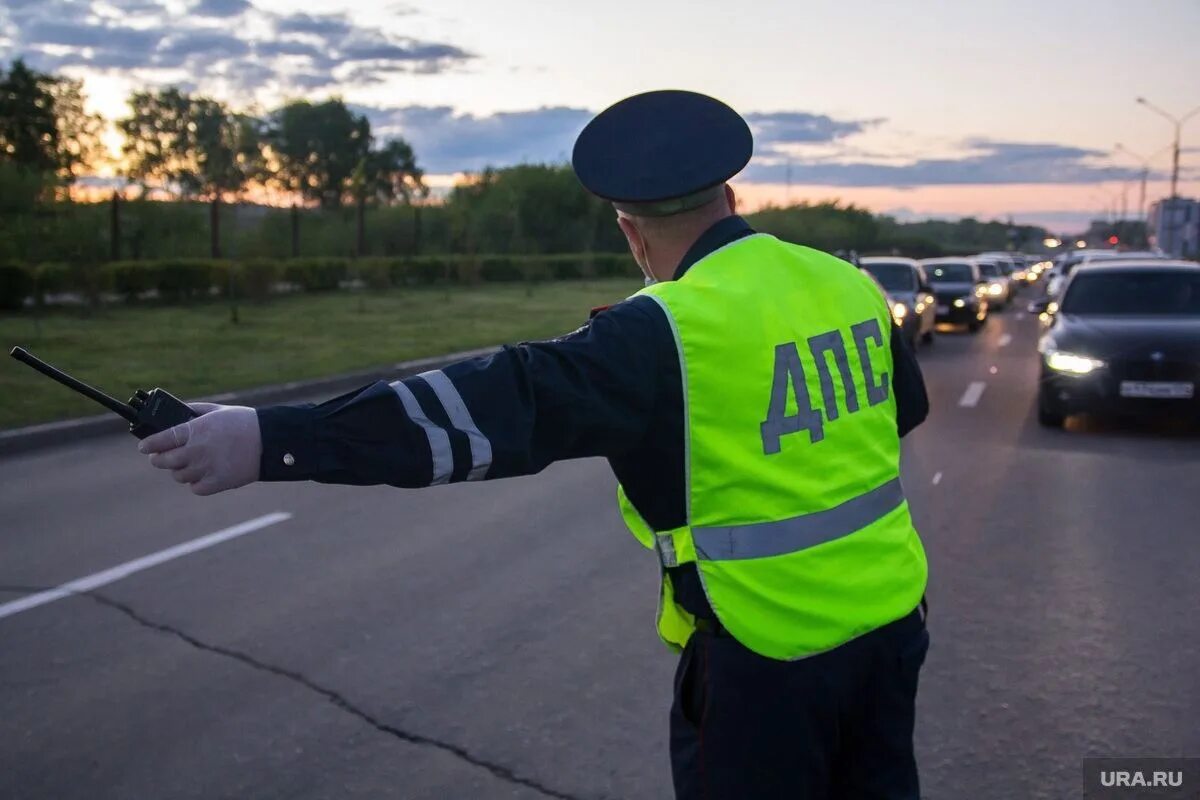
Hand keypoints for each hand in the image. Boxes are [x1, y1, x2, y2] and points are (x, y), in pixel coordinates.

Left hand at [139, 403, 261, 495]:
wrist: (269, 440)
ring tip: (188, 464)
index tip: (144, 447)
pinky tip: (202, 473)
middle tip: (160, 457)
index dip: (148, 445)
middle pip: (163, 461)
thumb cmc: (243, 422)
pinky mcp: (217, 483)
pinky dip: (196, 482)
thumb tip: (173, 417)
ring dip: (180, 470)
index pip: (160, 440)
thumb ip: (192, 413)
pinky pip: (195, 488)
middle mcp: (197, 451)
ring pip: (178, 476)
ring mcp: (206, 468)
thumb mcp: (216, 410)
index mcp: (195, 430)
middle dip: (159, 459)